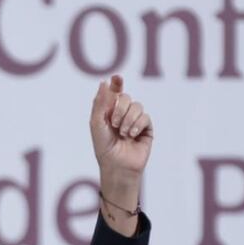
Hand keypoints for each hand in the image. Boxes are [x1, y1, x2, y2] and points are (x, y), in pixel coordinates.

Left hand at [89, 75, 153, 234]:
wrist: (117, 166)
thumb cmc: (104, 147)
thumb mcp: (97, 124)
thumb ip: (100, 103)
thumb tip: (105, 82)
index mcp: (110, 110)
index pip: (115, 91)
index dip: (117, 83)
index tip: (117, 78)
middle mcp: (123, 113)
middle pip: (126, 97)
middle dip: (119, 109)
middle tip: (114, 123)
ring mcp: (135, 121)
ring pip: (137, 106)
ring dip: (128, 119)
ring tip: (123, 133)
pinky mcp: (146, 129)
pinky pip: (145, 117)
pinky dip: (137, 125)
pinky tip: (132, 135)